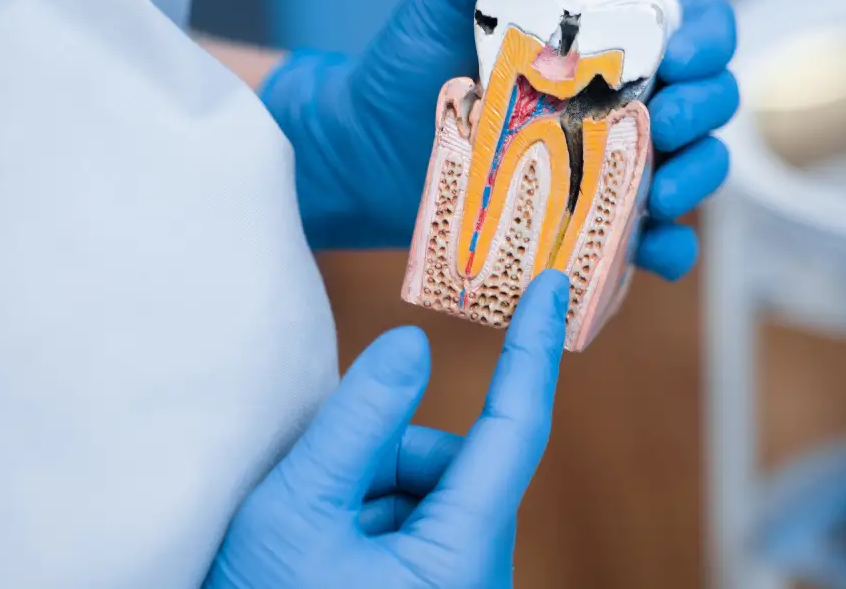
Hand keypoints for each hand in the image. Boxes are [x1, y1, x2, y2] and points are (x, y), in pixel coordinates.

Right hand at [204, 271, 570, 588]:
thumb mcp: (295, 508)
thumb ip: (357, 420)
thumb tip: (415, 344)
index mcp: (458, 560)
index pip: (513, 431)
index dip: (532, 351)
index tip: (550, 286)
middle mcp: (475, 577)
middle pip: (444, 462)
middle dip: (380, 455)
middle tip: (315, 496)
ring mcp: (455, 586)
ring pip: (423, 490)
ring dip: (365, 489)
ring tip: (310, 539)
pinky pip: (412, 521)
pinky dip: (366, 515)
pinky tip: (322, 552)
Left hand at [260, 0, 738, 279]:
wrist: (364, 149)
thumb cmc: (406, 67)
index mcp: (604, 42)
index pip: (692, 28)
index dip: (708, 38)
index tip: (677, 57)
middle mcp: (621, 101)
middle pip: (707, 100)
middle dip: (704, 109)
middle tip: (665, 123)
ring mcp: (608, 165)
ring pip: (694, 170)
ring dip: (698, 179)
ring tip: (660, 194)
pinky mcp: (587, 222)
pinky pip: (649, 242)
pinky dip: (669, 250)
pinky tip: (656, 250)